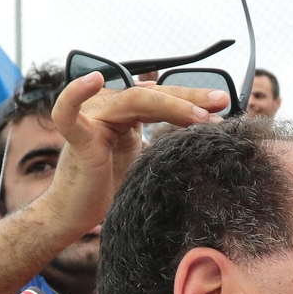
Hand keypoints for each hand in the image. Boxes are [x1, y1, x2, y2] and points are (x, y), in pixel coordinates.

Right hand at [40, 74, 229, 234]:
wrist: (77, 215)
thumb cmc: (110, 189)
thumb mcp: (148, 164)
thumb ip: (165, 148)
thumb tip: (204, 145)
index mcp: (128, 112)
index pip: (164, 98)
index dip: (193, 100)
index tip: (223, 107)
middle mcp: (111, 107)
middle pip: (154, 95)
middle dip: (190, 98)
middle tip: (221, 103)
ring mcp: (94, 118)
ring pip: (134, 99)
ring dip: (171, 105)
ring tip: (201, 116)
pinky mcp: (78, 136)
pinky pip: (69, 111)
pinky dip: (76, 93)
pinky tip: (93, 79)